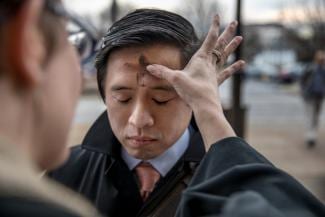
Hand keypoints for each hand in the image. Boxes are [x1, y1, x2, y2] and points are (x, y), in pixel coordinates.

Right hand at [147, 15, 244, 147]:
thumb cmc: (192, 91)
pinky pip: (227, 72)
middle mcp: (210, 63)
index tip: (217, 15)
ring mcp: (215, 73)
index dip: (214, 26)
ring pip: (225, 56)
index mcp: (201, 59)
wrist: (205, 106)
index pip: (209, 38)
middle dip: (227, 32)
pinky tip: (242, 63)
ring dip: (232, 46)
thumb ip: (162, 72)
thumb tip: (149, 67)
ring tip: (240, 38)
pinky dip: (234, 67)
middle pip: (220, 44)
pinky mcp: (217, 82)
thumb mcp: (175, 80)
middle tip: (235, 22)